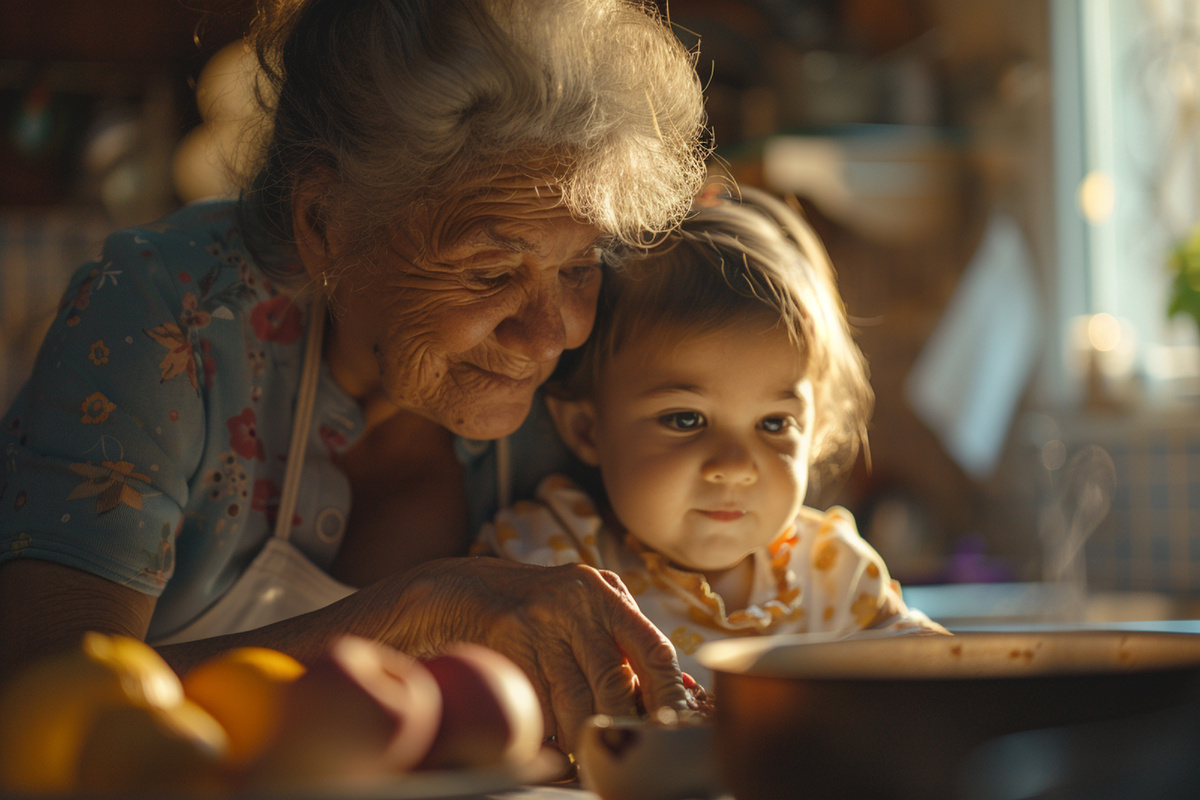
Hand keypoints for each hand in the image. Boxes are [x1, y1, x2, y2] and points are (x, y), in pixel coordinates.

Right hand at [364, 557, 687, 754]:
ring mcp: (536, 628)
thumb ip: (625, 636)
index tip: (672, 724)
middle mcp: (573, 605)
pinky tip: (556, 740)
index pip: (652, 648)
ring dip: (585, 737)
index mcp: (602, 592)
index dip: (667, 693)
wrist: (467, 592)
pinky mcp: (508, 653)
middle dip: (620, 724)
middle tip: (627, 746)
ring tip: (591, 753)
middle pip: (612, 685)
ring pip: (574, 705)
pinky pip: (540, 709)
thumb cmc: (542, 607)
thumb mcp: (587, 602)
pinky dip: (553, 733)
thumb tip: (674, 688)